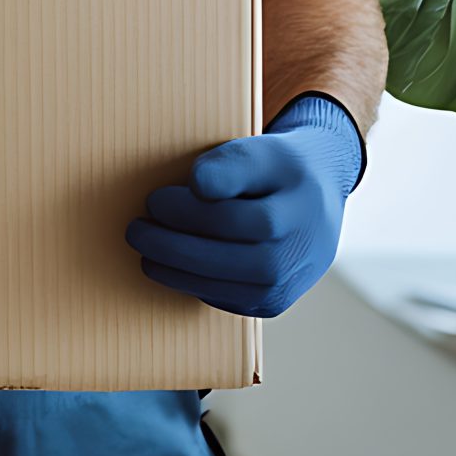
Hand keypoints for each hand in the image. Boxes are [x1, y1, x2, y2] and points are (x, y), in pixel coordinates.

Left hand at [128, 93, 361, 317]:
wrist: (319, 203)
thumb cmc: (280, 171)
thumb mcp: (262, 151)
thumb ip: (231, 163)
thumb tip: (199, 186)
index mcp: (295, 210)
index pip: (232, 218)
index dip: (186, 211)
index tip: (155, 198)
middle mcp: (296, 254)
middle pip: (222, 258)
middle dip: (170, 246)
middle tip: (136, 229)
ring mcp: (287, 284)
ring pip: (221, 287)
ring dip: (174, 271)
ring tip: (145, 251)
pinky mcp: (272, 304)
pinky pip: (225, 300)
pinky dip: (193, 285)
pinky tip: (173, 266)